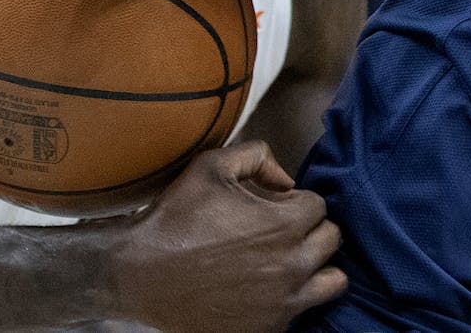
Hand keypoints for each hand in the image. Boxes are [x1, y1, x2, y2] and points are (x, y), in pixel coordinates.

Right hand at [112, 141, 344, 332]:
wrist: (138, 277)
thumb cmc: (175, 219)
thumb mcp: (211, 166)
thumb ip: (258, 156)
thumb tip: (285, 177)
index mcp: (285, 223)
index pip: (319, 205)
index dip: (294, 201)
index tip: (273, 207)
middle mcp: (293, 265)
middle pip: (331, 240)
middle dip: (309, 230)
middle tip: (279, 231)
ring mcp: (284, 302)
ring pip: (333, 281)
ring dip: (316, 267)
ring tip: (287, 261)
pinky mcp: (269, 328)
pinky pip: (303, 310)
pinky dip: (293, 298)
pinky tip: (266, 288)